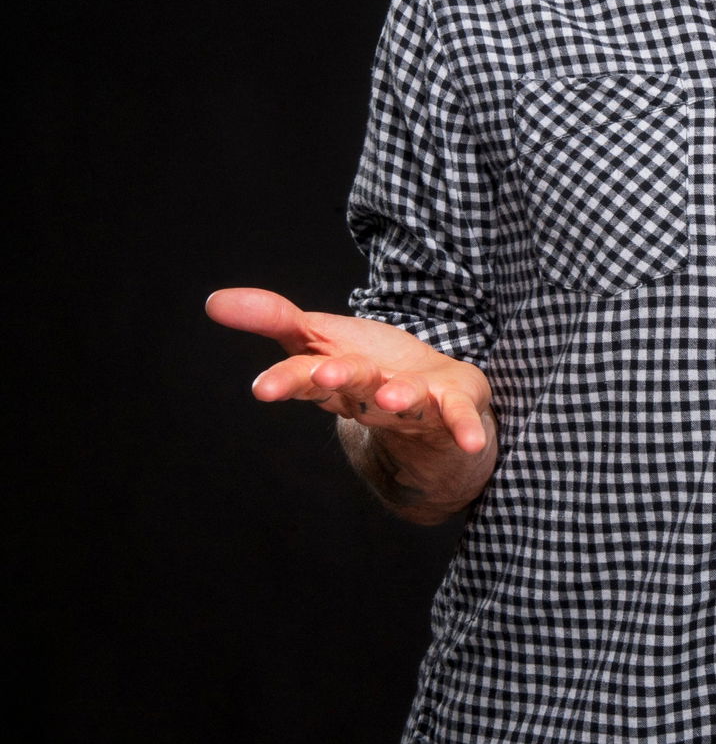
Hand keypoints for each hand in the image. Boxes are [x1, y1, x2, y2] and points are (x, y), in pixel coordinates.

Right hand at [206, 286, 492, 454]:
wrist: (430, 413)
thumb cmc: (367, 370)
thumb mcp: (318, 336)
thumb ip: (272, 317)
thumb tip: (212, 300)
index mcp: (335, 376)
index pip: (305, 375)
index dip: (287, 380)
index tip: (262, 389)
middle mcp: (371, 394)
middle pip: (354, 383)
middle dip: (340, 378)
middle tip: (325, 375)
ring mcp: (414, 403)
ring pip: (405, 398)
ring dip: (399, 397)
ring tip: (396, 397)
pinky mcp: (455, 403)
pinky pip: (460, 415)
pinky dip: (466, 428)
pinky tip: (475, 442)